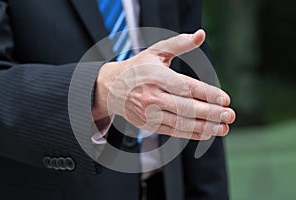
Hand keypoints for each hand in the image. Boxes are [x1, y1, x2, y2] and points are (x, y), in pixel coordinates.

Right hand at [93, 30, 235, 139]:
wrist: (113, 88)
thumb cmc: (138, 68)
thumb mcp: (156, 52)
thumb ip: (179, 43)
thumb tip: (201, 34)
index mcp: (156, 76)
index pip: (186, 86)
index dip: (207, 94)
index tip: (226, 99)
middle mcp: (152, 96)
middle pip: (185, 107)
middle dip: (210, 113)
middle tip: (230, 115)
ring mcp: (149, 113)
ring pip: (181, 122)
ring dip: (204, 127)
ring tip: (223, 128)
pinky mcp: (149, 124)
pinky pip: (173, 131)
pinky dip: (191, 133)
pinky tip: (206, 133)